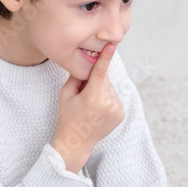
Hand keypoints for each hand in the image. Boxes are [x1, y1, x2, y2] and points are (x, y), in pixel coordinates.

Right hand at [52, 44, 124, 171]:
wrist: (77, 142)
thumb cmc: (68, 116)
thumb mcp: (66, 94)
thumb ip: (77, 76)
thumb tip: (89, 63)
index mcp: (93, 97)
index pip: (100, 72)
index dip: (106, 57)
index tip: (112, 45)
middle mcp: (108, 103)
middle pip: (104, 79)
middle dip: (95, 81)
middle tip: (84, 95)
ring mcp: (117, 109)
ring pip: (110, 88)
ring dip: (102, 91)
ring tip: (91, 106)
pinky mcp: (122, 113)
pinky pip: (114, 98)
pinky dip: (107, 99)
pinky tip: (98, 110)